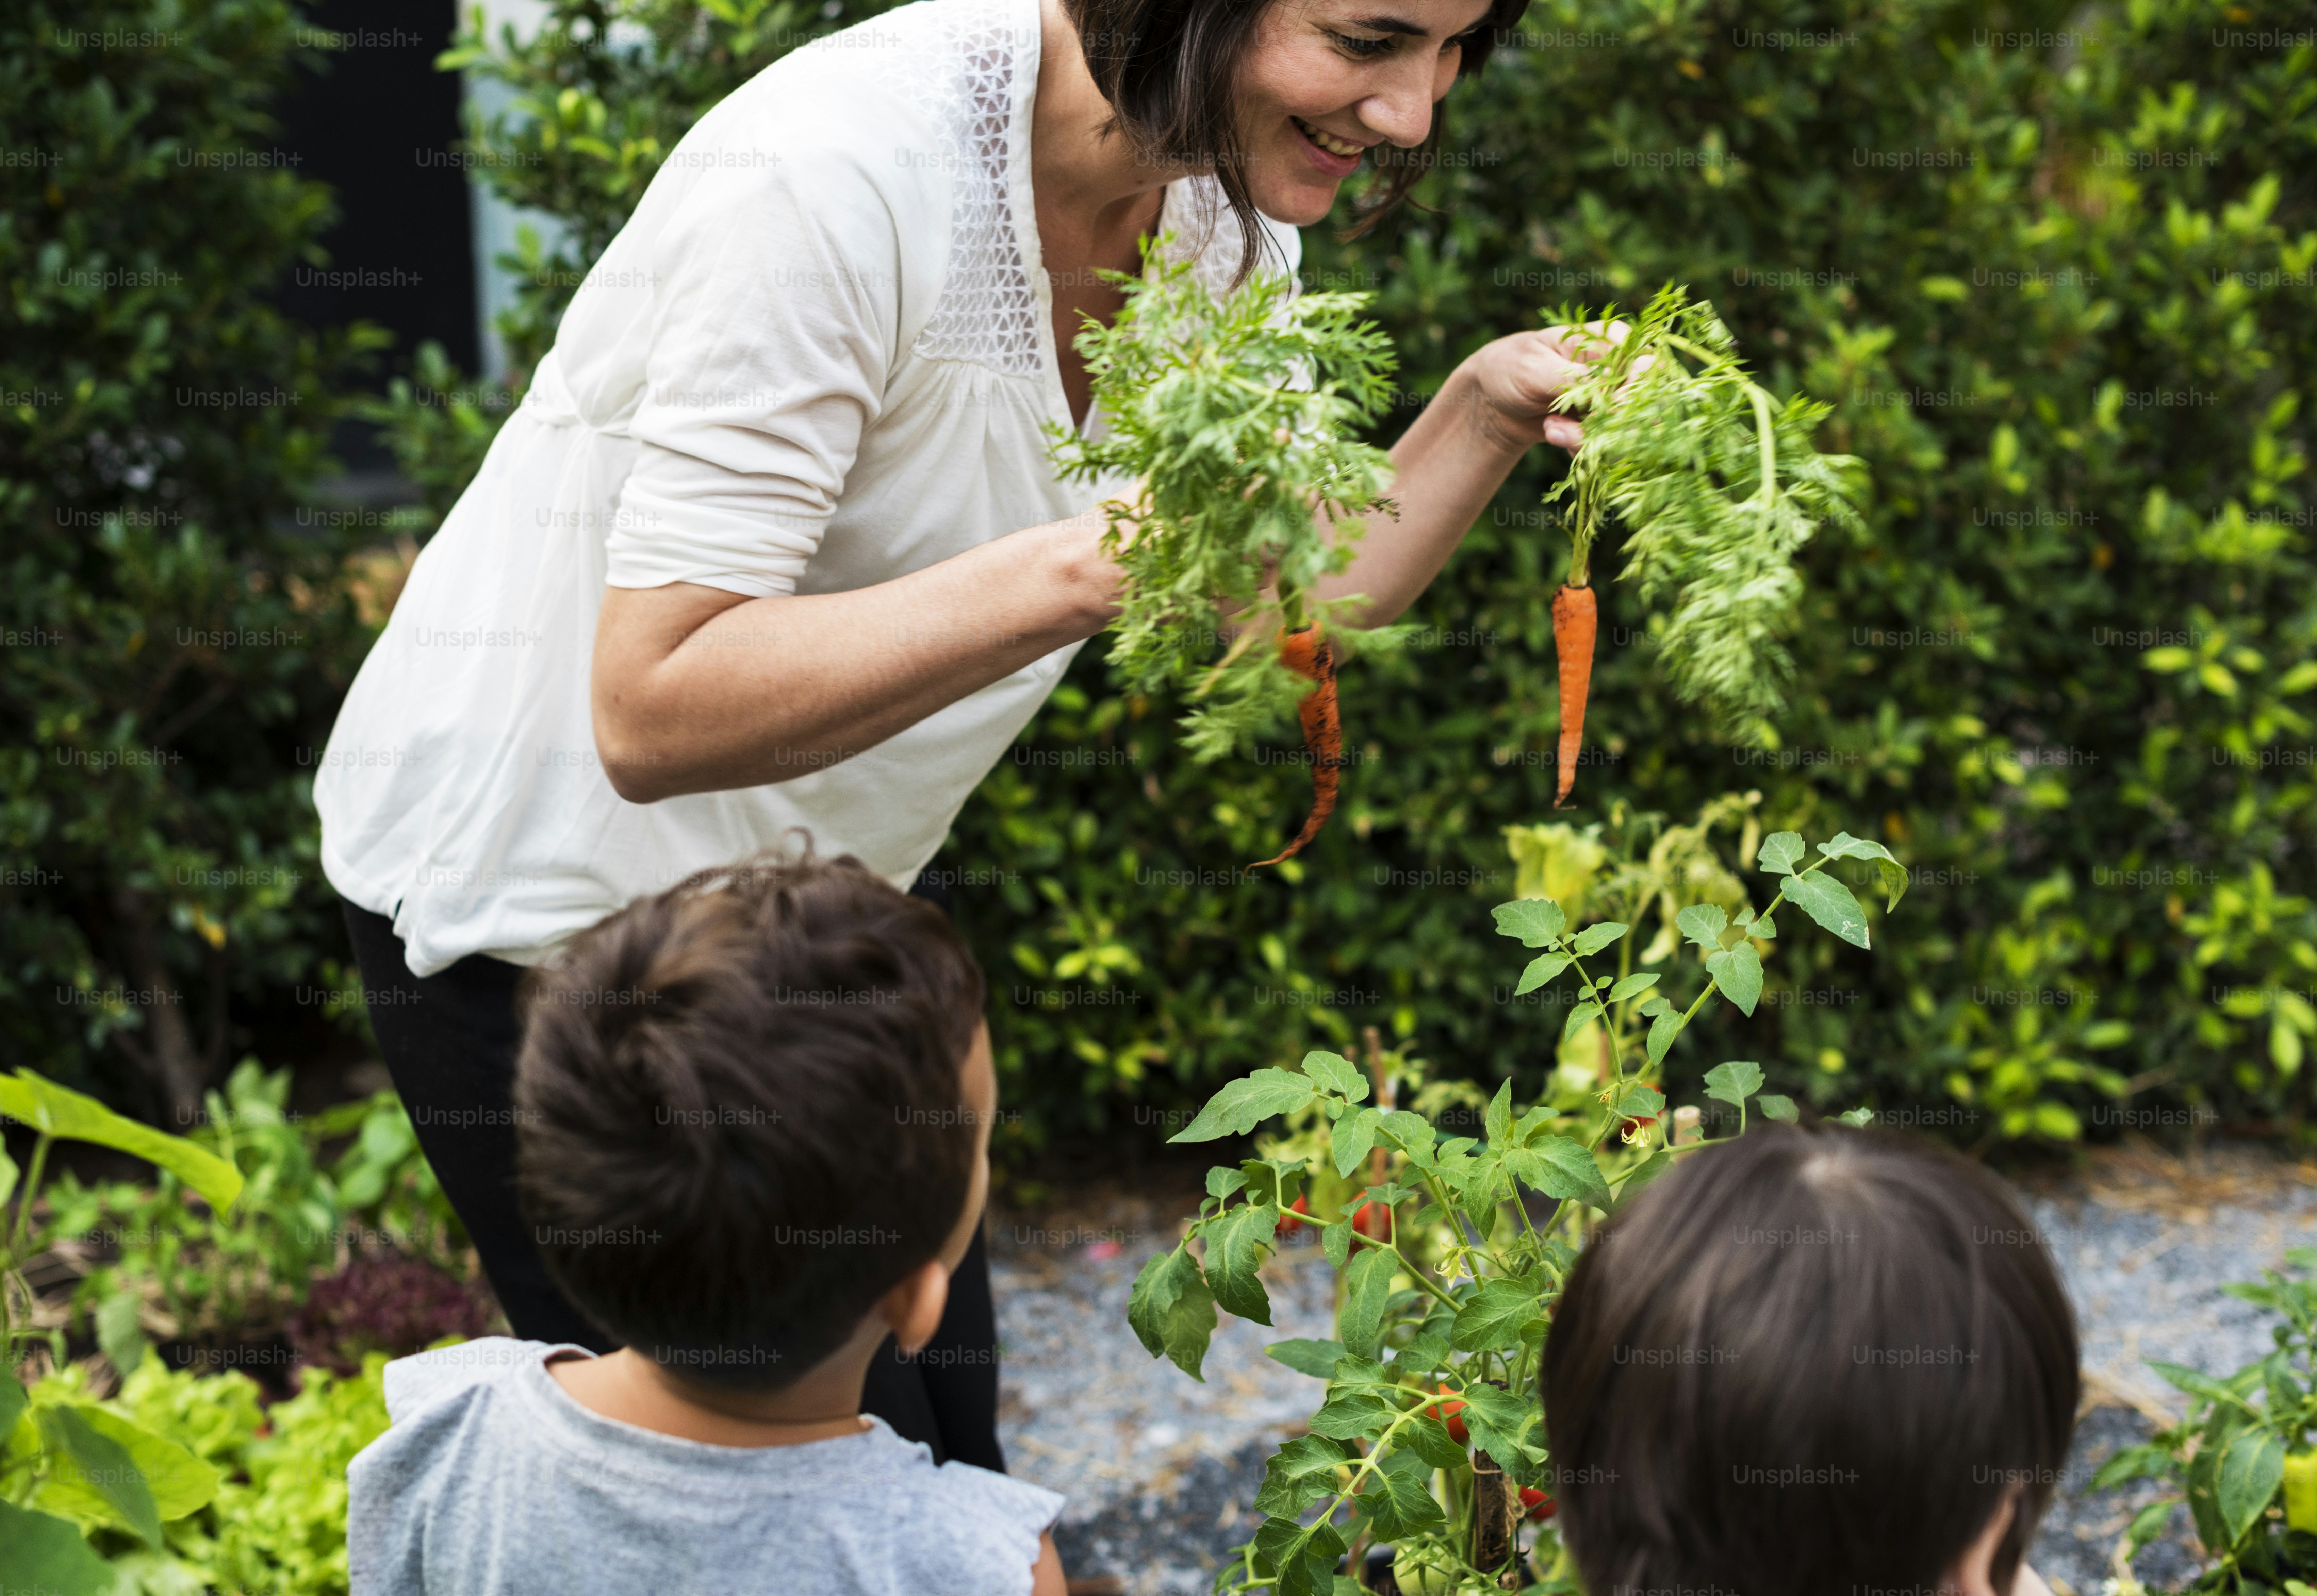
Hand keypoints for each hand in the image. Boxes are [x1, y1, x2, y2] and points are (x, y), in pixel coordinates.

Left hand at [1461, 319, 1639, 455]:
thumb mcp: (1535, 368)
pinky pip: (1607, 445)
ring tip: (1551, 430)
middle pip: (1642, 403)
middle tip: (1563, 430)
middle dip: (1607, 425)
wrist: (1492, 401)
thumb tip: (1610, 395)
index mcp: (1610, 340)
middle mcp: (1620, 369)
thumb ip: (1574, 379)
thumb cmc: (1511, 368)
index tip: (1610, 411)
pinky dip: (1581, 448)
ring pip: (1625, 430)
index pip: (1647, 365)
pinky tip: (1554, 434)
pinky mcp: (1602, 427)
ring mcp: (1613, 400)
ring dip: (1587, 439)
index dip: (1636, 391)